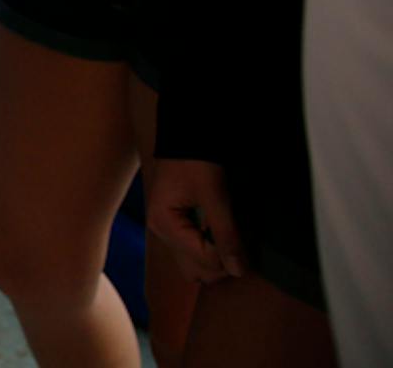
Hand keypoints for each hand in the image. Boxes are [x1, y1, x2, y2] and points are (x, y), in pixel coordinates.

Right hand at [144, 157, 245, 282]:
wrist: (186, 136)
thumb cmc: (196, 161)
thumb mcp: (215, 197)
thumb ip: (226, 235)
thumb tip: (239, 271)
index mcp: (164, 225)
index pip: (204, 261)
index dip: (230, 255)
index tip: (246, 237)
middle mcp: (161, 232)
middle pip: (196, 272)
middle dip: (223, 263)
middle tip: (240, 241)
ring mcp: (167, 230)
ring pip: (195, 266)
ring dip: (217, 258)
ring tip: (232, 237)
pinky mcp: (176, 226)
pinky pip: (194, 252)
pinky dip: (211, 249)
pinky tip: (222, 233)